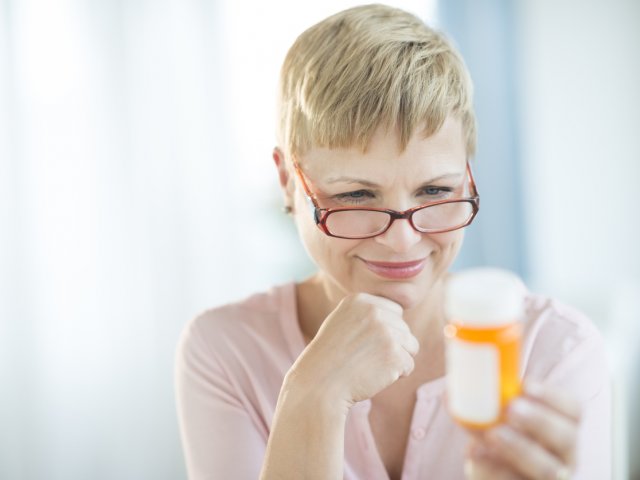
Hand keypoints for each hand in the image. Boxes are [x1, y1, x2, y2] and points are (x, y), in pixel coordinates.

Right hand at [286, 293, 419, 407]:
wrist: (319, 384)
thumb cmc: (330, 357)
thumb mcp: (343, 321)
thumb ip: (368, 313)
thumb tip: (399, 312)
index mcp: (360, 300)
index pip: (395, 312)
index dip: (385, 331)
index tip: (364, 343)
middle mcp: (374, 312)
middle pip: (405, 328)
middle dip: (391, 346)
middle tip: (365, 358)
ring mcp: (385, 332)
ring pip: (411, 346)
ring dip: (396, 360)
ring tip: (371, 365)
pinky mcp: (393, 354)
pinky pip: (409, 365)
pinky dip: (396, 375)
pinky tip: (374, 376)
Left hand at [465, 383, 580, 479]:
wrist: (496, 478)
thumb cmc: (498, 441)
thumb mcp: (494, 422)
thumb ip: (481, 406)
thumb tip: (451, 390)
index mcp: (561, 429)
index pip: (573, 410)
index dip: (552, 396)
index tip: (526, 384)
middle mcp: (564, 457)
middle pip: (566, 438)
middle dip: (540, 421)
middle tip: (511, 408)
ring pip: (547, 469)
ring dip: (519, 448)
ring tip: (492, 433)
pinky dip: (492, 470)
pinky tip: (474, 453)